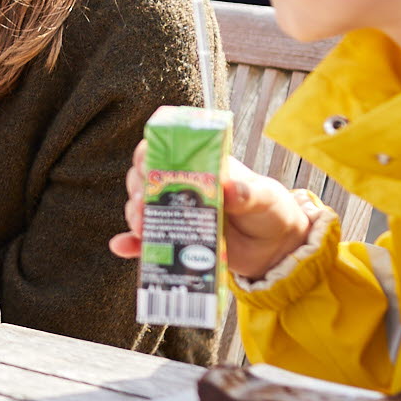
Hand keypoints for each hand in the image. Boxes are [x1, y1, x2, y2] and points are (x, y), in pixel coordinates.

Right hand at [108, 148, 311, 282]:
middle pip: (144, 178)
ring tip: (141, 227)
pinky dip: (131, 244)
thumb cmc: (271, 212)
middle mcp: (183, 188)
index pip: (165, 150)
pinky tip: (123, 247)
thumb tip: (228, 189)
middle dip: (138, 188)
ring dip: (135, 215)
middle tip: (142, 203)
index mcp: (201, 168)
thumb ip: (249, 193)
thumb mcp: (266, 197)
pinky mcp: (176, 240)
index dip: (149, 152)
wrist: (276, 250)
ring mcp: (177, 214)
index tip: (146, 162)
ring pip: (142, 208)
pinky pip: (147, 242)